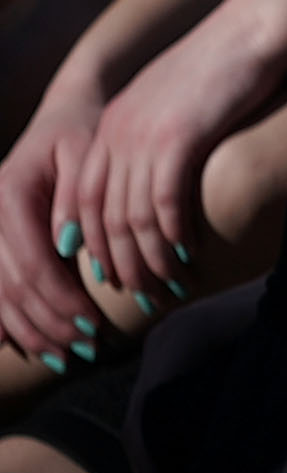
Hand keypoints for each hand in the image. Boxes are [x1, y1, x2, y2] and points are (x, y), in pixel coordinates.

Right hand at [0, 97, 106, 366]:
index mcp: (9, 193)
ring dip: (28, 329)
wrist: (65, 117)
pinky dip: (1, 317)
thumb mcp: (88, 154)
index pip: (32, 263)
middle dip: (47, 322)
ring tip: (60, 355)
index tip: (91, 324)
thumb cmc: (85, 134)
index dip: (60, 299)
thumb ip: (76, 199)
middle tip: (82, 348)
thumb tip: (67, 247)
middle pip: (11, 285)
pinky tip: (12, 344)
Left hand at [68, 0, 286, 307]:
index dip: (93, 244)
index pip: (83, 200)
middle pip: (101, 215)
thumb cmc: (223, 69)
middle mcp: (115, 133)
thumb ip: (154, 142)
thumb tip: (158, 185)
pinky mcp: (178, 136)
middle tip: (140, 293)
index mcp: (109, 126)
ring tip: (166, 283)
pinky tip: (187, 252)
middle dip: (117, 262)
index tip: (113, 275)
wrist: (252, 30)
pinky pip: (164, 201)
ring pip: (131, 216)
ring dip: (148, 257)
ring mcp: (143, 134)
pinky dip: (172, 233)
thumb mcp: (173, 105)